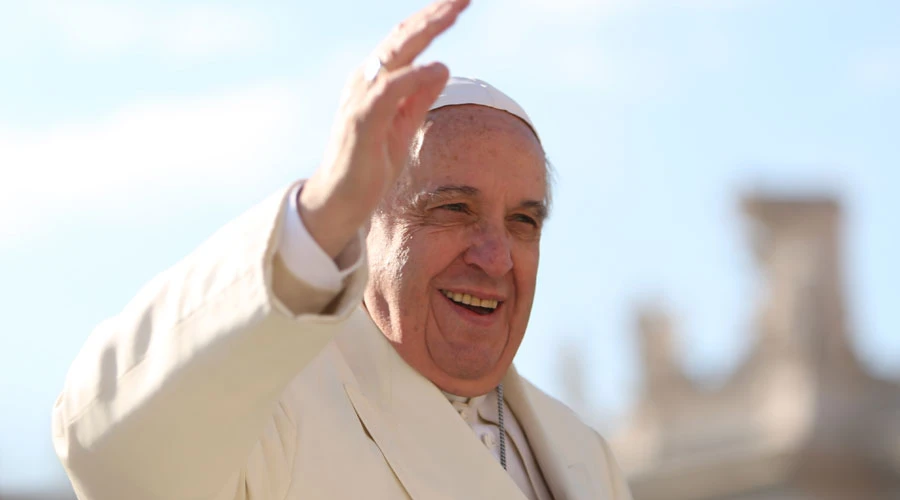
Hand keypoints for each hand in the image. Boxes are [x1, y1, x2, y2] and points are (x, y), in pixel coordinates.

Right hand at [299, 0, 469, 258]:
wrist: (340, 200)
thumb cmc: (370, 164)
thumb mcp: (403, 126)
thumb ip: (419, 97)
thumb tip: (441, 67)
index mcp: (375, 80)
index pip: (406, 40)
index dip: (432, 20)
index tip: (460, 4)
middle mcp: (365, 81)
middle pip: (402, 37)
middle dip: (433, 14)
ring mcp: (360, 98)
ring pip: (394, 54)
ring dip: (425, 31)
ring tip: (453, 14)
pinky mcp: (361, 121)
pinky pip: (388, 91)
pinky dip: (412, 76)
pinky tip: (436, 67)